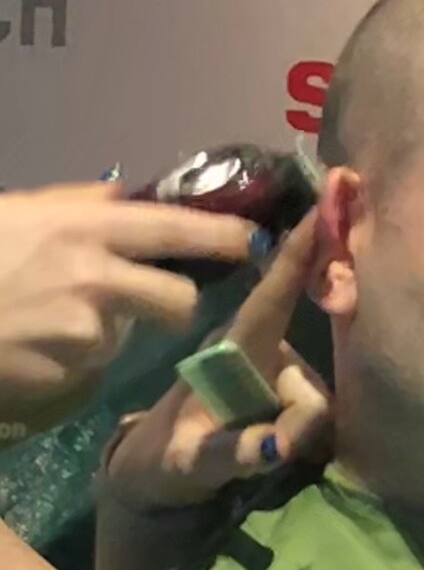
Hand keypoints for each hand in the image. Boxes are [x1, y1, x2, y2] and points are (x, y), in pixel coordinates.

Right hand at [0, 181, 257, 431]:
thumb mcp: (22, 213)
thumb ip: (80, 206)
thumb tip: (130, 195)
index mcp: (83, 228)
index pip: (173, 230)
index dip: (221, 237)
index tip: (253, 242)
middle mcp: (94, 278)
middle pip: (178, 303)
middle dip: (173, 307)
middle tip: (144, 302)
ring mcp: (83, 331)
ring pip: (125, 336)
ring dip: (102, 332)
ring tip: (49, 318)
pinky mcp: (69, 374)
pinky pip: (90, 365)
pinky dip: (70, 359)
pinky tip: (33, 343)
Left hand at [102, 212, 332, 510]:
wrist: (152, 475)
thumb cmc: (164, 458)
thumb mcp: (190, 462)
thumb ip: (235, 452)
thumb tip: (279, 445)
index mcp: (238, 349)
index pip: (274, 296)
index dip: (300, 254)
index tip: (329, 210)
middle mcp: (269, 354)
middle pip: (314, 387)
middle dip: (299, 424)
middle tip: (264, 452)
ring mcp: (283, 377)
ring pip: (318, 408)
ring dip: (297, 438)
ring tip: (258, 453)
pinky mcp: (291, 400)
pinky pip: (317, 419)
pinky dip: (302, 441)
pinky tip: (274, 450)